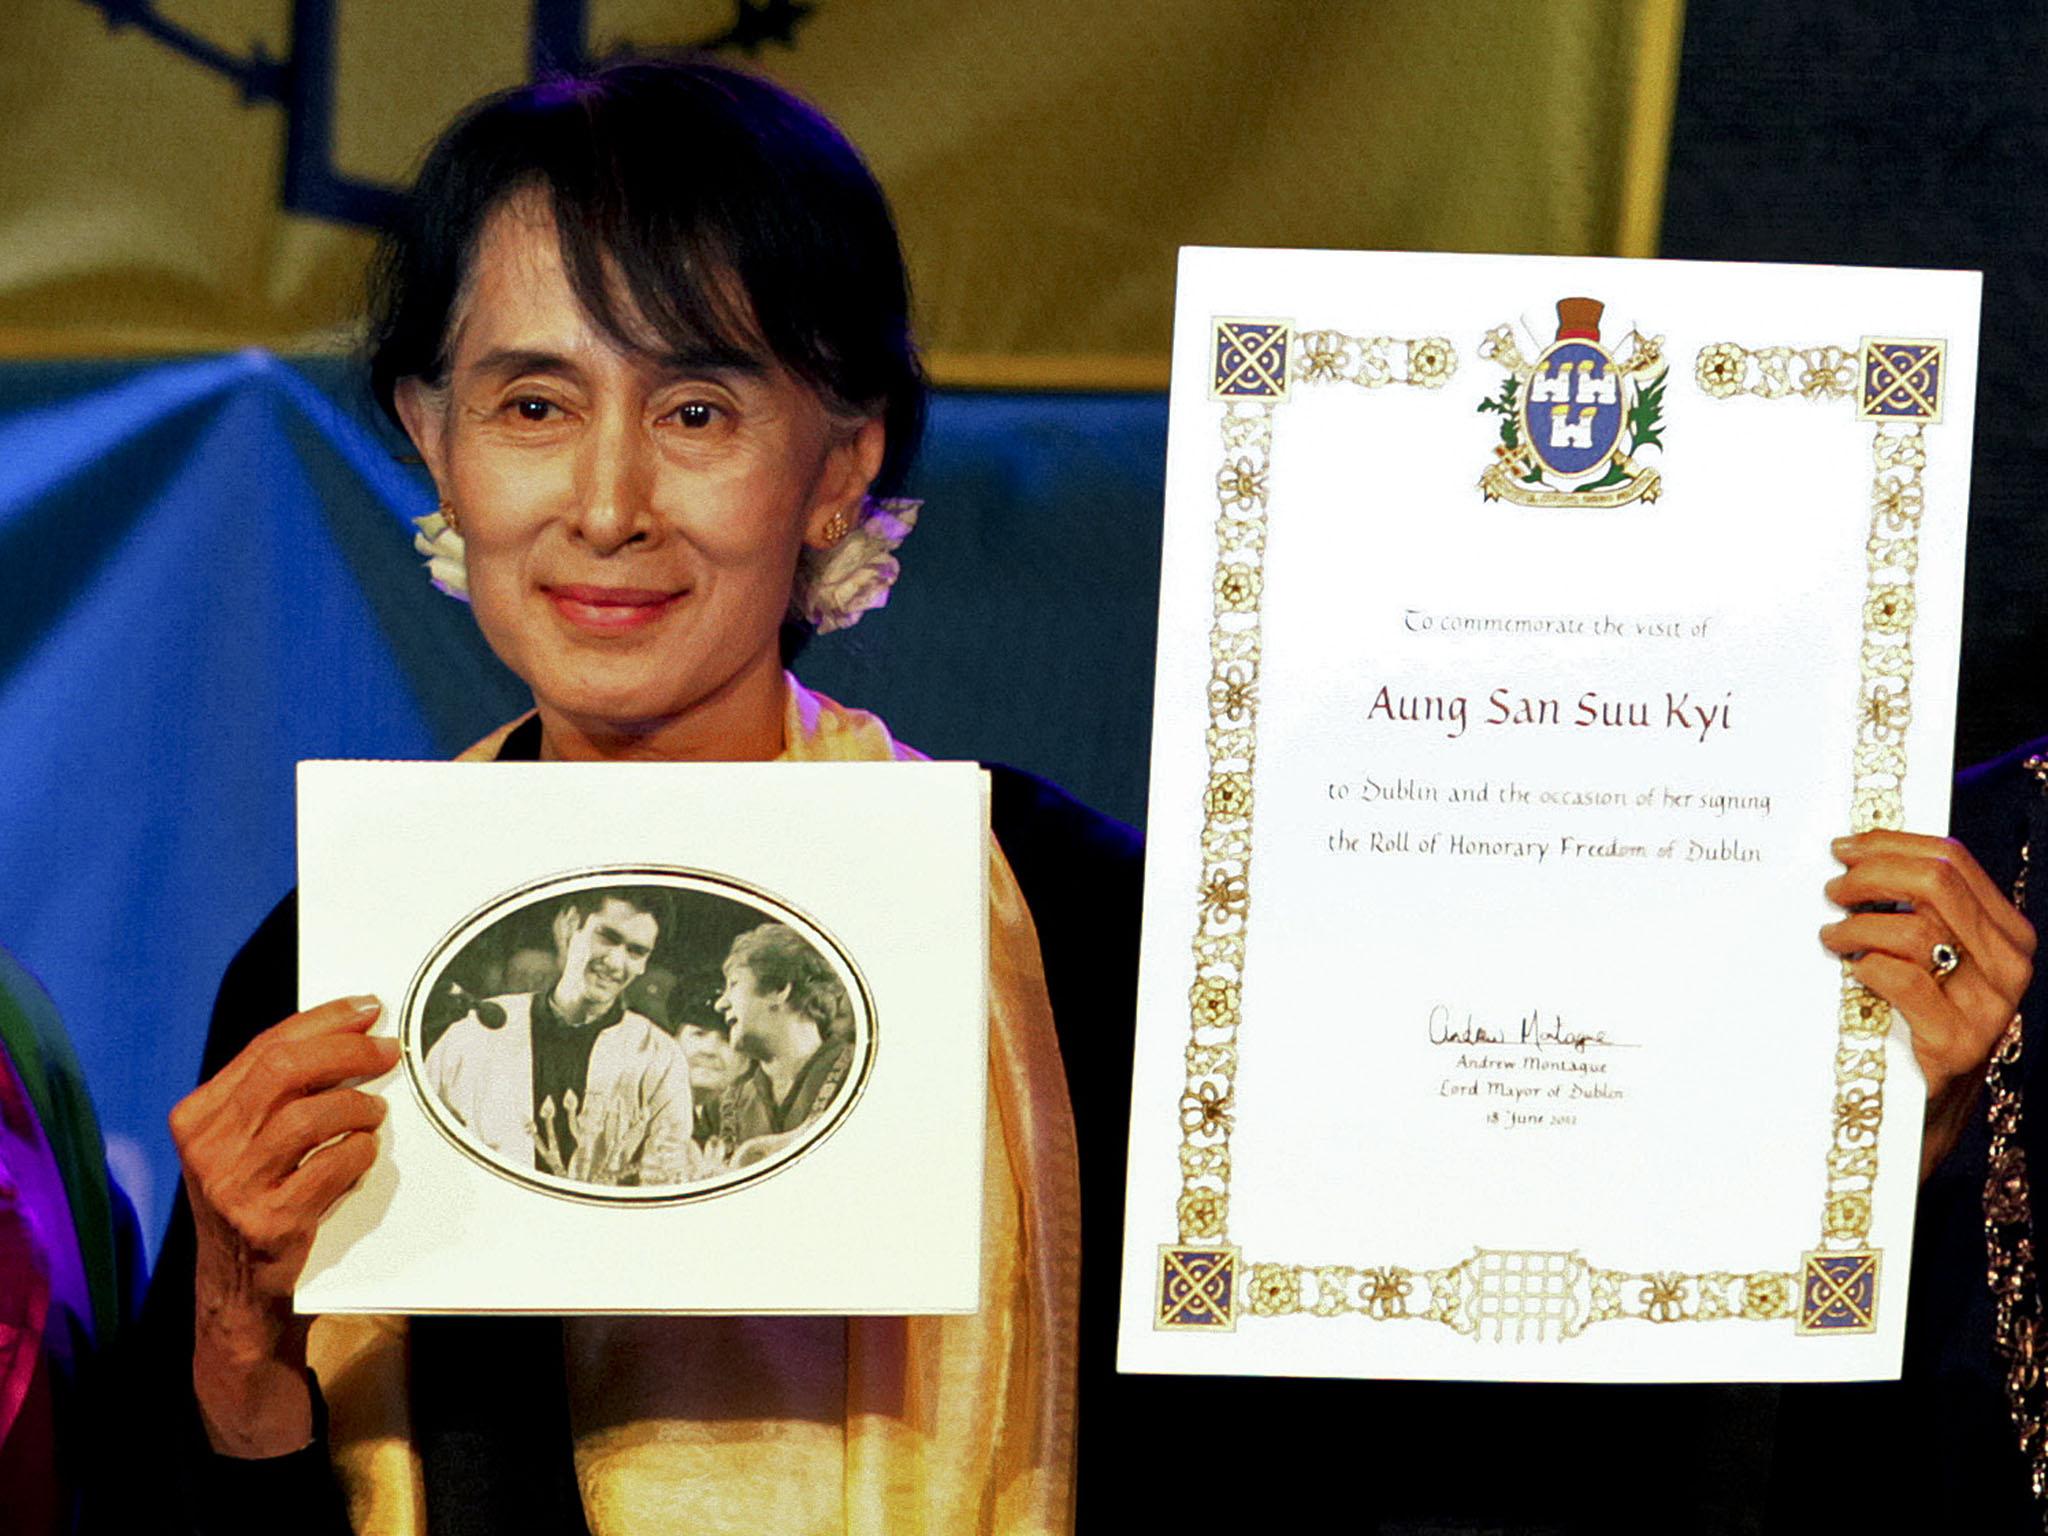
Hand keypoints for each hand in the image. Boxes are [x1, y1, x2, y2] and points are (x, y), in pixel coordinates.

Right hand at [169, 995, 395, 1455]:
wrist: (237, 1292)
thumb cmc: (254, 1198)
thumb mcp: (244, 1141)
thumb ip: (276, 1091)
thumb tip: (349, 1030)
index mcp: (197, 1115)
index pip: (267, 1046)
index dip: (326, 1020)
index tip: (369, 1008)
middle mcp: (207, 1147)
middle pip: (288, 1069)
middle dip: (350, 1051)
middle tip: (389, 1050)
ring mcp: (234, 1186)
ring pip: (313, 1115)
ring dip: (359, 1106)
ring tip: (374, 1113)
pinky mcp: (270, 1221)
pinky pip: (334, 1165)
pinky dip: (360, 1152)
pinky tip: (364, 1154)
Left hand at [1821, 832, 2035, 1179]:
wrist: (1923, 1111)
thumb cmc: (1914, 1021)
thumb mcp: (1929, 958)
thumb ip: (1915, 910)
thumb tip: (1855, 853)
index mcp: (2007, 933)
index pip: (1952, 860)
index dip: (1891, 843)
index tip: (1843, 847)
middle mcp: (2009, 964)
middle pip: (1936, 883)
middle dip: (1872, 874)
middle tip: (1832, 889)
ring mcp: (1988, 1006)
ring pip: (1916, 929)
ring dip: (1857, 925)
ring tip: (1831, 936)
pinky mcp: (1956, 1043)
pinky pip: (1901, 979)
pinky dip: (1865, 966)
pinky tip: (1850, 972)